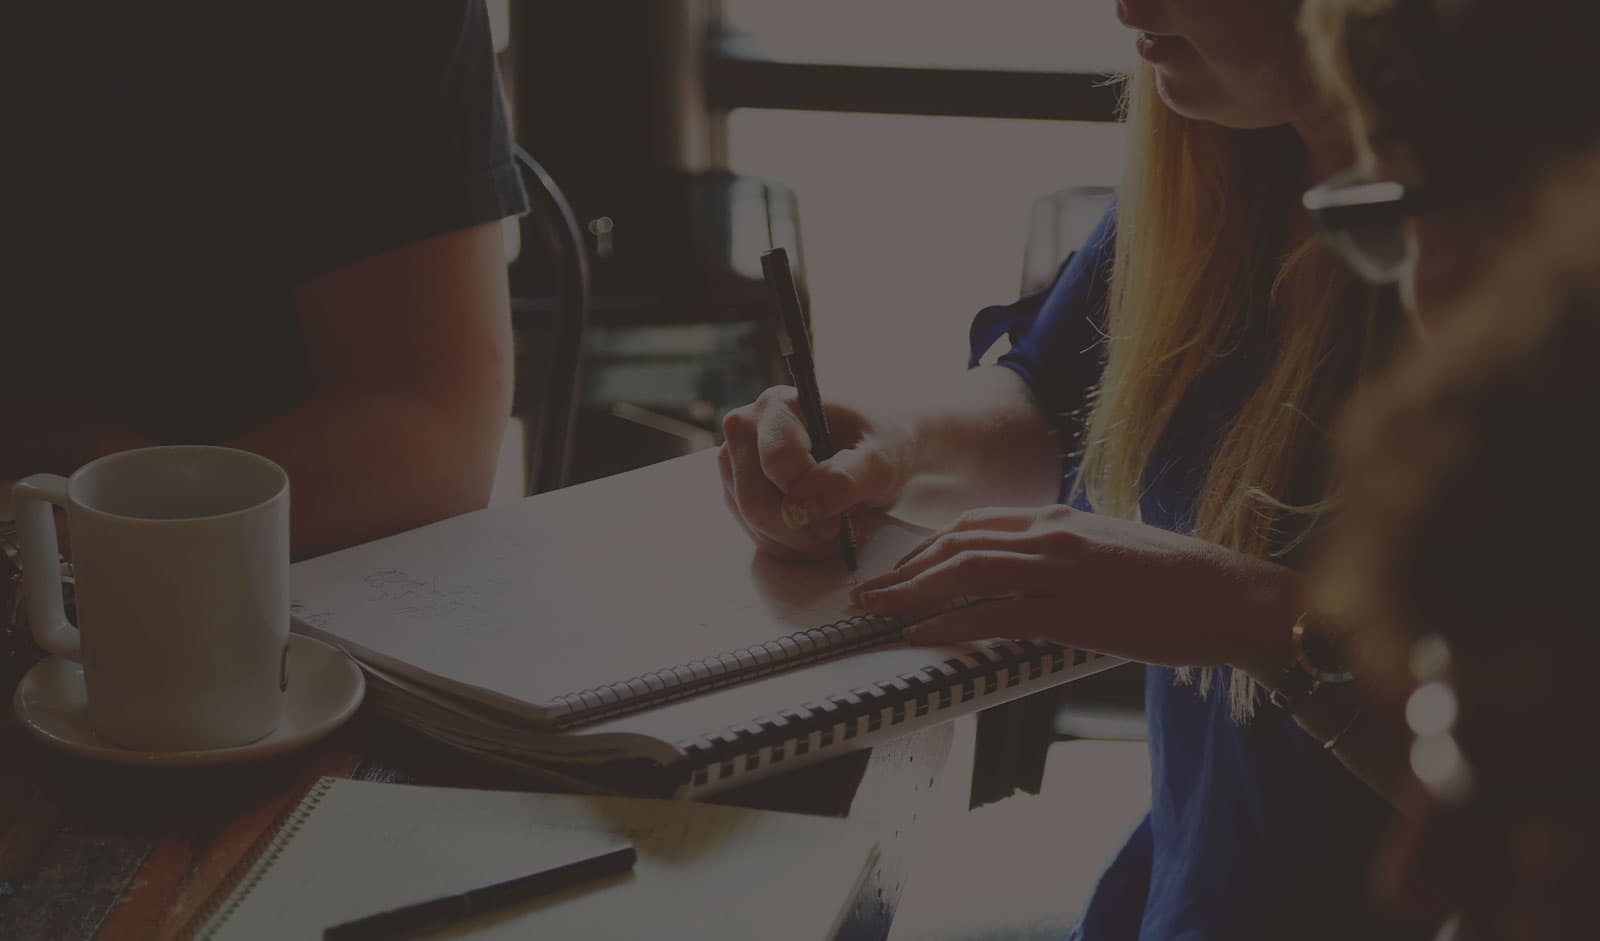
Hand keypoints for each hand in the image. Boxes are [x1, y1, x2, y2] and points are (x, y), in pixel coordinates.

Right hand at [718, 386, 914, 559]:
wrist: (875, 455)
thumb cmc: (880, 448)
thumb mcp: (880, 463)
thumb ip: (843, 480)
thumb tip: (798, 510)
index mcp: (777, 406)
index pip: (777, 463)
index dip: (811, 496)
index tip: (842, 513)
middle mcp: (745, 429)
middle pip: (756, 501)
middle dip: (802, 529)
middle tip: (840, 529)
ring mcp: (735, 463)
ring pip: (754, 524)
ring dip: (799, 541)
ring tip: (835, 526)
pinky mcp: (737, 493)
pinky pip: (756, 536)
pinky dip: (791, 545)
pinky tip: (817, 531)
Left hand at [849, 505, 1300, 672]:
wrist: (1233, 597)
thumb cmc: (1180, 582)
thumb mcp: (1111, 551)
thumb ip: (1066, 555)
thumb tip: (1030, 575)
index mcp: (1062, 518)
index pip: (975, 524)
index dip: (928, 548)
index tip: (900, 569)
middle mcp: (1054, 534)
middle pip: (957, 544)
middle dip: (904, 569)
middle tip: (866, 593)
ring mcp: (1061, 570)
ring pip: (964, 573)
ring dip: (910, 594)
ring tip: (875, 612)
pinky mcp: (1073, 611)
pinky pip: (994, 615)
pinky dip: (948, 624)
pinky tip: (920, 635)